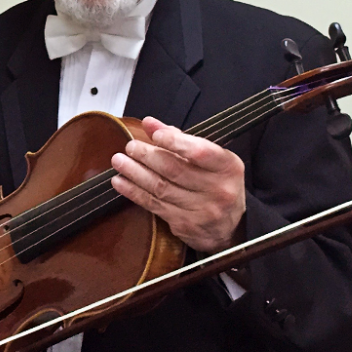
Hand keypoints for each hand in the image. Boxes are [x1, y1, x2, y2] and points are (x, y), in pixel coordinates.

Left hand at [111, 116, 245, 253]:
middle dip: (148, 156)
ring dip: (135, 173)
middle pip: (175, 170)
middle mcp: (218, 190)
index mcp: (228, 167)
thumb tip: (152, 124)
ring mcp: (201, 210)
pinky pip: (154, 205)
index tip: (155, 134)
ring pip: (161, 188)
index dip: (175, 142)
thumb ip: (183, 140)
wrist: (231, 227)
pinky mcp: (184, 225)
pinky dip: (134, 192)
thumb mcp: (213, 160)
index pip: (200, 152)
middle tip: (131, 147)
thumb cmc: (219, 185)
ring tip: (120, 161)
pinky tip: (121, 182)